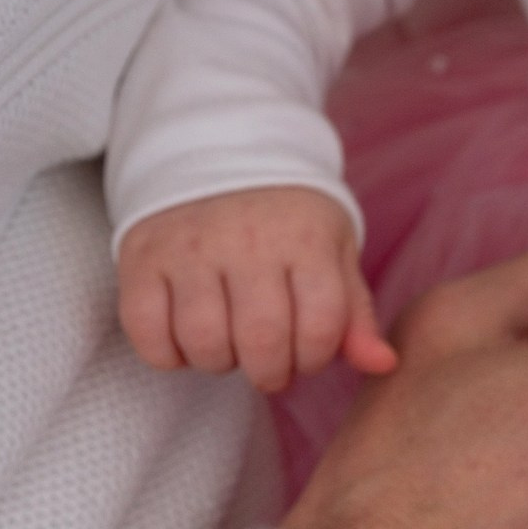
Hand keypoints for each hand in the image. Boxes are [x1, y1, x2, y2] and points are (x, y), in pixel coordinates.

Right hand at [117, 186, 396, 391]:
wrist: (221, 155)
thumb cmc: (289, 220)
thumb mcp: (334, 252)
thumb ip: (355, 312)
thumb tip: (384, 365)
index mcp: (306, 239)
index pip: (321, 327)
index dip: (317, 358)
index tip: (308, 354)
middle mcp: (248, 241)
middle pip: (261, 341)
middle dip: (270, 372)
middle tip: (268, 366)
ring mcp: (190, 248)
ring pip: (203, 342)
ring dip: (219, 363)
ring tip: (229, 347)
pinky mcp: (143, 257)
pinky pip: (147, 332)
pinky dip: (168, 355)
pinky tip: (187, 343)